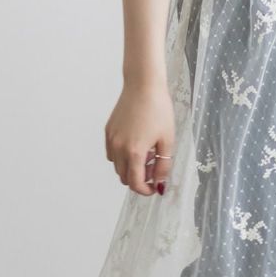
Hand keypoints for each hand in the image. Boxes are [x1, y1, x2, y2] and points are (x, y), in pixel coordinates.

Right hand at [105, 78, 174, 195]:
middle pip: (124, 177)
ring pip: (117, 166)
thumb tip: (160, 184)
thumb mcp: (167, 141)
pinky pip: (112, 153)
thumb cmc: (158, 110)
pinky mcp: (108, 131)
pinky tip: (137, 144)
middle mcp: (118, 148)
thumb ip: (163, 166)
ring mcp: (111, 139)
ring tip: (147, 153)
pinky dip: (122, 157)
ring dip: (130, 168)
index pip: (135, 183)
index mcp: (134, 152)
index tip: (155, 188)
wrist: (143, 85)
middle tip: (154, 168)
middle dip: (140, 179)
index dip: (146, 190)